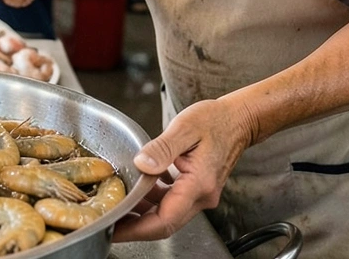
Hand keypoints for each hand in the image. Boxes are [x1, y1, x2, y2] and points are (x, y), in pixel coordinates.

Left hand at [114, 96, 256, 241]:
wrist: (239, 120)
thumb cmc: (216, 120)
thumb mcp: (185, 127)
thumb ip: (162, 148)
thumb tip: (142, 164)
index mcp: (198, 184)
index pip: (165, 220)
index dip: (136, 229)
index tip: (115, 228)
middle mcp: (202, 196)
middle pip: (164, 224)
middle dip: (134, 226)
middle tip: (109, 220)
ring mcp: (201, 196)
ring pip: (167, 215)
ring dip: (142, 213)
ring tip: (119, 203)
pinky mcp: (197, 191)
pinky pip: (172, 203)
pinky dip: (153, 200)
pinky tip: (141, 188)